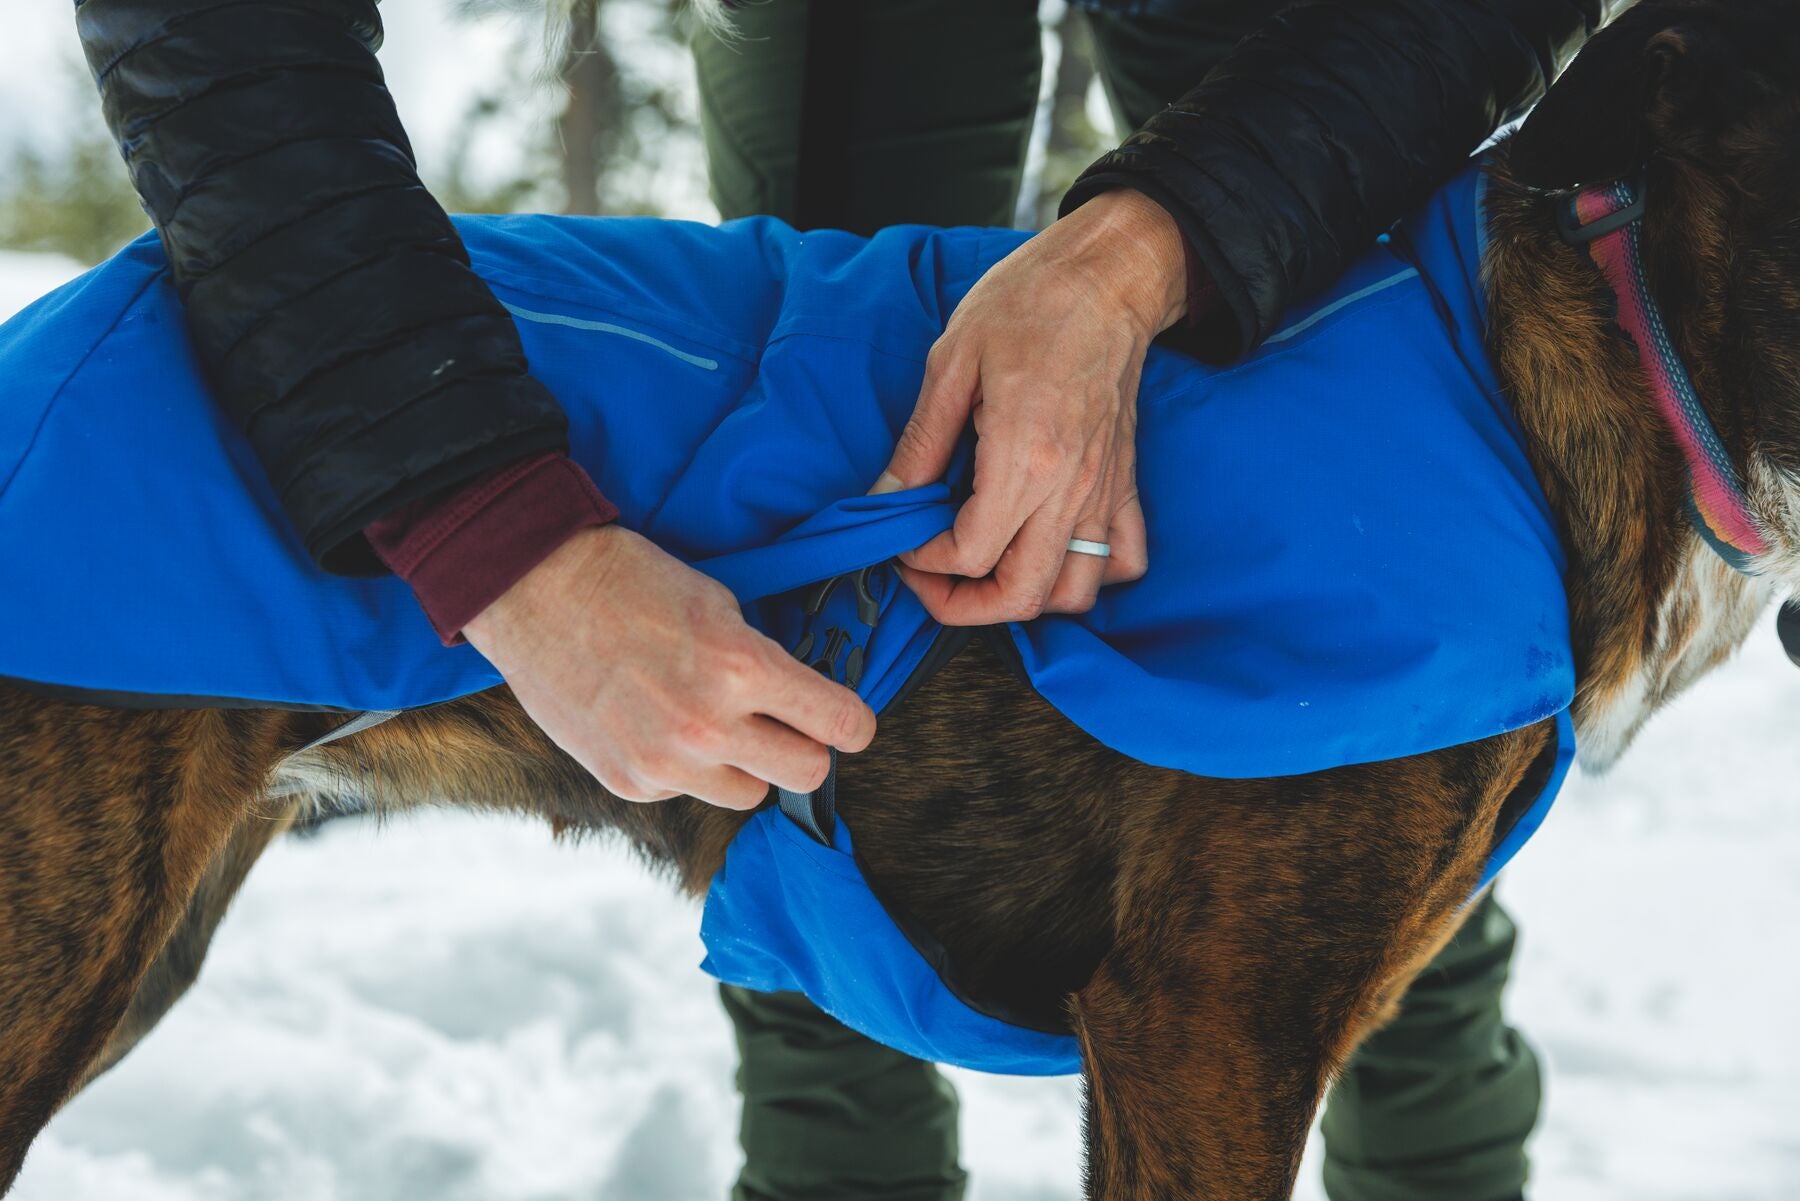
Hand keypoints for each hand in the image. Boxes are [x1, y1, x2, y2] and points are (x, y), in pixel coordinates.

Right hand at [463, 525, 876, 808]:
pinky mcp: (629, 782)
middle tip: (788, 726)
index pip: (837, 723)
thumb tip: (798, 696)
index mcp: (742, 668)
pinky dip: (687, 768)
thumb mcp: (719, 603)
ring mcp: (666, 762)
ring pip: (749, 794)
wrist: (535, 589)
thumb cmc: (630, 581)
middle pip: (806, 774)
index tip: (851, 724)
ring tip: (718, 725)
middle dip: (805, 749)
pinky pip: (688, 791)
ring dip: (747, 765)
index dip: (853, 724)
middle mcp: (708, 726)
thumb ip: (762, 657)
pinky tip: (660, 725)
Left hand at [877, 189, 1187, 624]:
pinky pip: (1122, 559)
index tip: (902, 540)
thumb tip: (885, 499)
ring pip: (1073, 592)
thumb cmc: (1030, 304)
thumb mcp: (952, 363)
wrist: (1107, 278)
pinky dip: (1088, 574)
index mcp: (1024, 457)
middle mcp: (1071, 487)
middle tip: (929, 578)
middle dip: (963, 604)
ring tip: (984, 571)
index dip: (924, 561)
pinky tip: (1050, 552)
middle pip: (1021, 595)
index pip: (971, 554)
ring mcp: (1103, 491)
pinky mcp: (1124, 484)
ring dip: (1023, 598)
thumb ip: (920, 443)